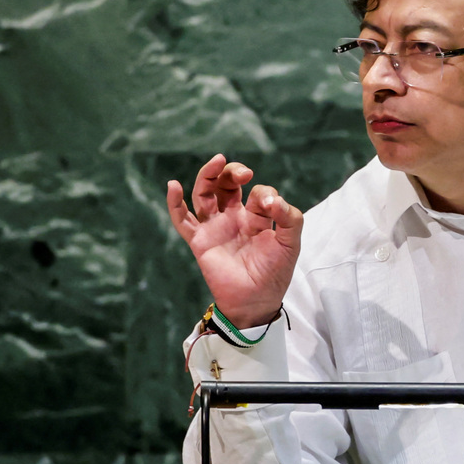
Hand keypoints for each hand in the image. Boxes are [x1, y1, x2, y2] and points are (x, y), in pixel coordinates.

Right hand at [167, 154, 302, 327]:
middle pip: (225, 184)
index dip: (264, 194)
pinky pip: (182, 220)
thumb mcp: (290, 243)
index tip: (272, 207)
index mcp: (255, 216)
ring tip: (217, 162)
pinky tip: (173, 186)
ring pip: (204, 194)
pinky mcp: (200, 241)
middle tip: (243, 172)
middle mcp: (232, 218)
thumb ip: (289, 218)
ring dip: (208, 175)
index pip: (257, 193)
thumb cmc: (275, 273)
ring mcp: (214, 228)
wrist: (257, 301)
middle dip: (232, 171)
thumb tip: (272, 200)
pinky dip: (174, 203)